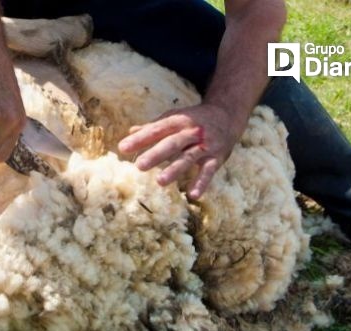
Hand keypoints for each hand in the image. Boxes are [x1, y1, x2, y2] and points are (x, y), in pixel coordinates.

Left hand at [117, 104, 241, 199]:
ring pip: (189, 157)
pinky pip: (208, 171)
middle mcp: (192, 131)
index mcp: (179, 121)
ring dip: (175, 170)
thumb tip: (130, 132)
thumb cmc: (194, 119)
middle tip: (139, 165)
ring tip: (160, 182)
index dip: (140, 138)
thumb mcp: (175, 119)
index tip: (122, 148)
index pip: (157, 129)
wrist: (228, 115)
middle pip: (172, 143)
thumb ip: (153, 127)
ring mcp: (205, 145)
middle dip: (156, 154)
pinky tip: (192, 195)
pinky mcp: (217, 157)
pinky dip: (202, 183)